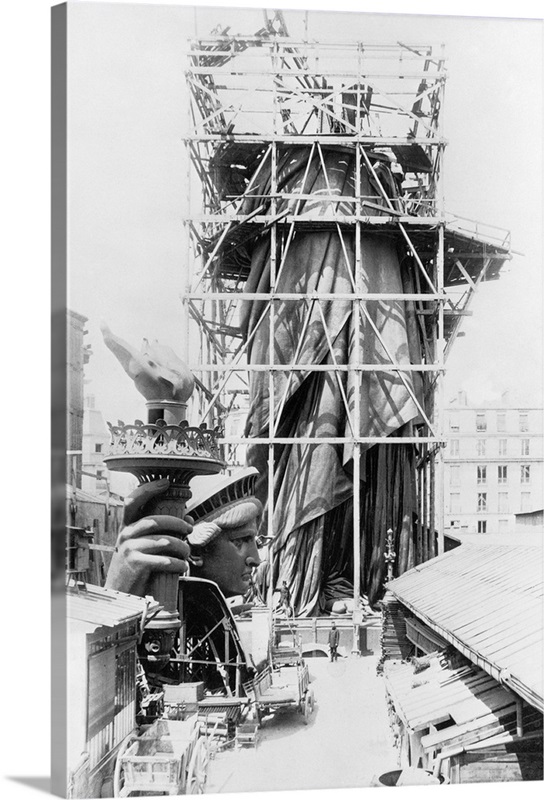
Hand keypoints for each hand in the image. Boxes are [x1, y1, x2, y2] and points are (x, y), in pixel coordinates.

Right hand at [105, 479, 192, 596]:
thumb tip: (189, 520)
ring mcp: (129, 549)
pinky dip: (177, 563)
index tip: (165, 483)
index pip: (132, 501)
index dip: (147, 489)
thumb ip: (163, 532)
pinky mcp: (136, 564)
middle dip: (177, 523)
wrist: (121, 593)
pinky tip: (182, 566)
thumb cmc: (137, 566)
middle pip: (155, 520)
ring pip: (164, 541)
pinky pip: (163, 560)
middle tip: (189, 529)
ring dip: (181, 547)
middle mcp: (125, 535)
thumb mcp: (145, 546)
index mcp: (127, 527)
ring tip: (187, 553)